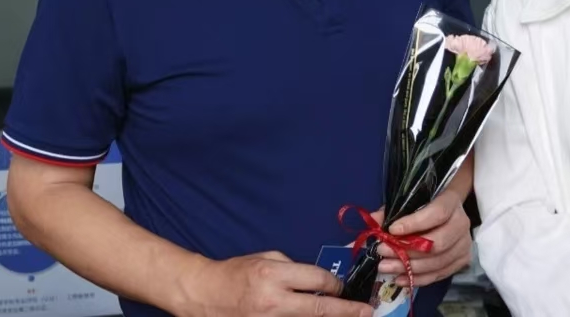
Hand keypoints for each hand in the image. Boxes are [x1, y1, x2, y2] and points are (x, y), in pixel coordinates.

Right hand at [176, 251, 372, 316]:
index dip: (336, 285)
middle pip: (319, 308)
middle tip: (366, 312)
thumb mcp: (265, 259)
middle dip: (346, 311)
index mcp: (274, 275)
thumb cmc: (235, 273)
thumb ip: (293, 269)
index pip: (317, 280)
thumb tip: (318, 280)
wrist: (203, 295)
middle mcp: (273, 301)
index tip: (345, 289)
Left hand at [376, 191, 471, 287]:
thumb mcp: (411, 201)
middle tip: (382, 251)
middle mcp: (462, 224)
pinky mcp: (461, 261)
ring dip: (409, 267)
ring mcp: (464, 245)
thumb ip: (393, 210)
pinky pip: (439, 275)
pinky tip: (399, 278)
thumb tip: (374, 219)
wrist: (449, 212)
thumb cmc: (427, 205)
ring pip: (437, 262)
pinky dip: (418, 279)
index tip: (392, 230)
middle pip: (437, 243)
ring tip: (385, 267)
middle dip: (406, 250)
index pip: (437, 214)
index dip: (415, 223)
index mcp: (451, 202)